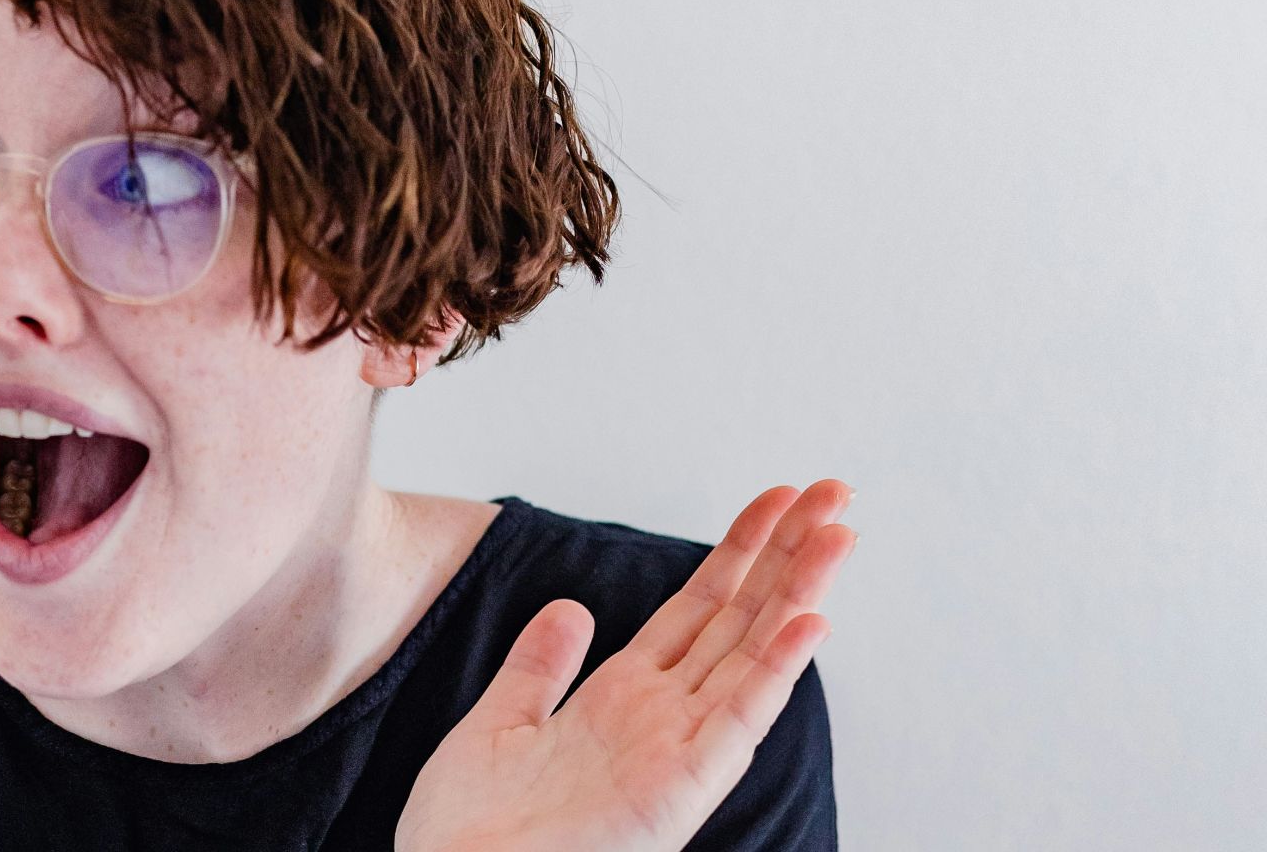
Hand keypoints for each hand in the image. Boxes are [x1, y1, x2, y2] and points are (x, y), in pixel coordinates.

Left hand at [396, 480, 857, 851]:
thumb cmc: (466, 831)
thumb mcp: (499, 723)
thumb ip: (540, 666)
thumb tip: (573, 605)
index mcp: (621, 698)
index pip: (698, 608)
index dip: (738, 551)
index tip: (778, 498)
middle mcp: (660, 719)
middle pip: (739, 618)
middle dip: (788, 554)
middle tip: (835, 490)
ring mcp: (676, 753)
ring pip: (753, 657)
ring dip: (800, 594)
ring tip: (840, 532)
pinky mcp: (678, 791)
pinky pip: (737, 722)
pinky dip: (775, 672)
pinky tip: (810, 624)